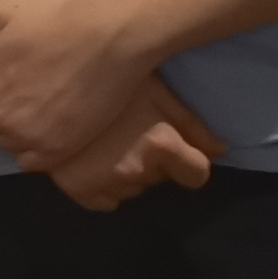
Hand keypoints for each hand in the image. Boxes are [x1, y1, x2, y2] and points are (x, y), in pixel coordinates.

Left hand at [0, 0, 155, 171]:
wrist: (110, 38)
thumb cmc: (54, 21)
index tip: (0, 75)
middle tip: (22, 88)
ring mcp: (28, 139)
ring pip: (6, 141)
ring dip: (14, 128)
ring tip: (37, 108)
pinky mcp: (57, 152)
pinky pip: (30, 161)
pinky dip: (33, 149)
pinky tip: (47, 130)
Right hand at [43, 76, 222, 212]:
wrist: (56, 76)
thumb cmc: (114, 77)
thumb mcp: (159, 94)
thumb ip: (193, 126)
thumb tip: (221, 152)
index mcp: (160, 146)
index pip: (197, 175)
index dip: (190, 162)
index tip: (178, 151)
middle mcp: (135, 170)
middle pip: (160, 178)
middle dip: (153, 161)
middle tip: (132, 133)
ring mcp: (104, 183)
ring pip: (133, 189)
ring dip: (128, 173)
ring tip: (111, 143)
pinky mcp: (76, 189)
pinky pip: (104, 202)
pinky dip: (105, 187)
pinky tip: (96, 162)